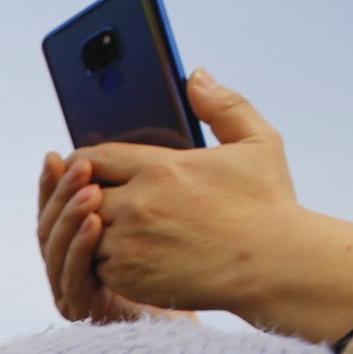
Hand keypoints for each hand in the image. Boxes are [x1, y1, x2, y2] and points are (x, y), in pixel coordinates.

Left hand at [36, 71, 352, 343]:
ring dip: (86, 230)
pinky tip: (117, 254)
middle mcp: (137, 204)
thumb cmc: (267, 205)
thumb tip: (196, 76)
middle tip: (86, 198)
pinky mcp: (128, 277)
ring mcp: (129, 243)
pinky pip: (92, 265)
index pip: (94, 158)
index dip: (83, 163)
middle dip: (78, 195)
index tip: (84, 167)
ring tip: (101, 228)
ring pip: (81, 232)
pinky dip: (98, 260)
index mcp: (160, 167)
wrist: (274, 266)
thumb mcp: (257, 143)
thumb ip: (224, 106)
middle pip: (79, 195)